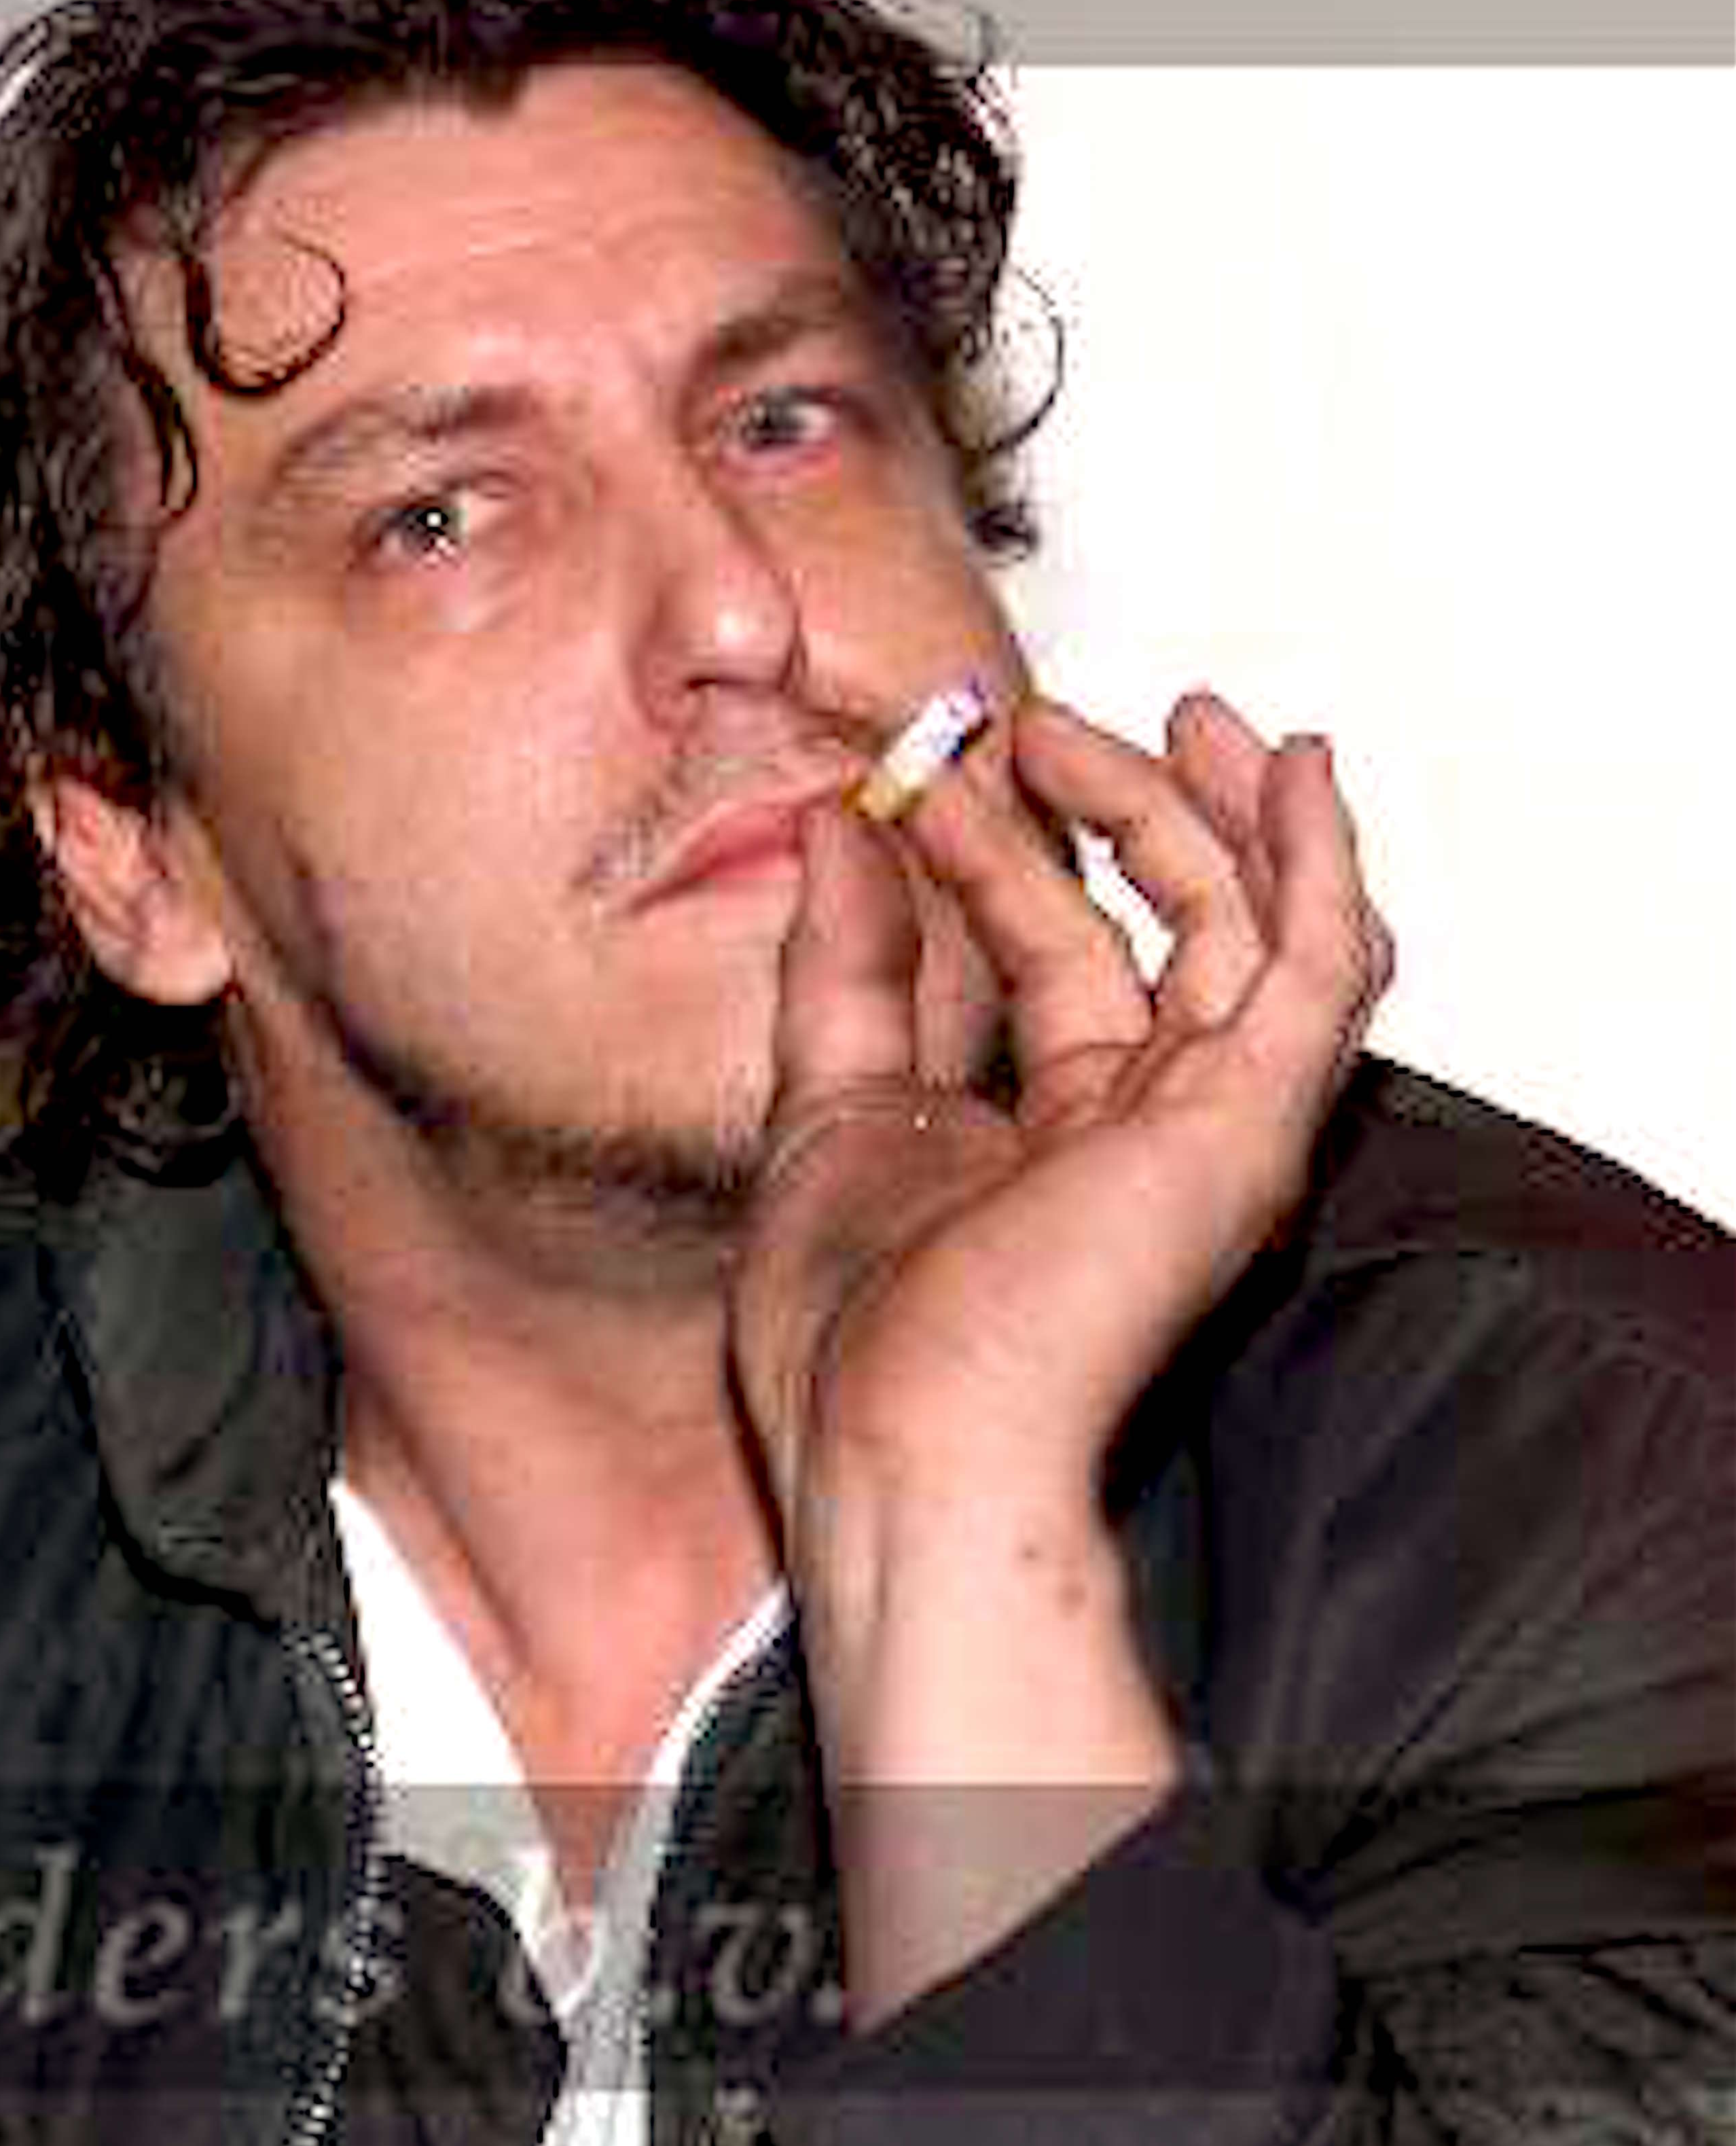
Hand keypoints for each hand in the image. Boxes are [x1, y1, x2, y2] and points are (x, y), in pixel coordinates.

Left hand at [737, 689, 1389, 1557]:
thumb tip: (835, 828)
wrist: (900, 1432)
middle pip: (1165, 923)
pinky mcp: (1249, 1123)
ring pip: (1252, 923)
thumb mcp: (823, 1100)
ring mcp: (1212, 1121)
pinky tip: (1294, 772)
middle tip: (1028, 720)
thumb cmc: (854, 1332)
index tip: (918, 769)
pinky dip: (1319, 862)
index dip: (996, 845)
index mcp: (1062, 1128)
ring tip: (1147, 713)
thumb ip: (844, 963)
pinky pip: (1322, 968)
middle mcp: (1154, 1121)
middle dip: (1115, 804)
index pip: (1057, 948)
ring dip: (1204, 806)